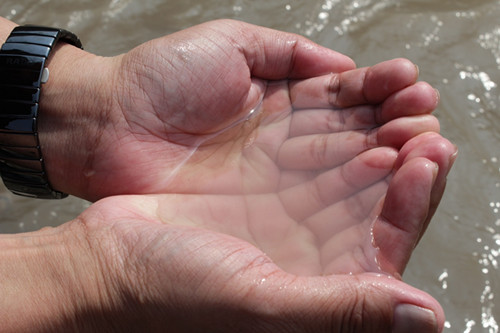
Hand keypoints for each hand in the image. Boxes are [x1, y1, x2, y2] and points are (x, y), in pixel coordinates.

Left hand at [38, 19, 436, 202]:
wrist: (110, 123)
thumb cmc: (163, 77)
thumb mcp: (232, 43)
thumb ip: (289, 52)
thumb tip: (344, 65)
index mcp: (281, 97)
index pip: (342, 95)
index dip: (378, 90)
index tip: (410, 84)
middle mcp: (285, 138)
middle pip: (350, 131)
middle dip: (392, 123)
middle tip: (425, 119)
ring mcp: (275, 174)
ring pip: (341, 163)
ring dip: (383, 153)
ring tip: (421, 143)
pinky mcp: (260, 206)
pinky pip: (314, 196)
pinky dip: (351, 187)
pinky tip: (384, 174)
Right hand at [44, 130, 452, 331]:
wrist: (112, 263)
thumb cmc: (174, 295)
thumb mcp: (261, 305)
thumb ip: (341, 313)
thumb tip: (425, 319)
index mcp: (324, 290)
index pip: (390, 244)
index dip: (416, 201)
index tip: (430, 156)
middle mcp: (314, 255)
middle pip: (379, 205)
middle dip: (407, 163)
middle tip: (423, 122)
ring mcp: (289, 218)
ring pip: (350, 176)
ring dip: (378, 139)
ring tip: (399, 107)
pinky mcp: (264, 189)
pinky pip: (313, 156)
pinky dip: (336, 132)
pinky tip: (353, 110)